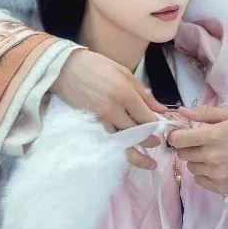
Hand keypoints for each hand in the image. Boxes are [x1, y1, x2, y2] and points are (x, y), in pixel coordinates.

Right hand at [51, 48, 166, 168]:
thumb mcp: (124, 73)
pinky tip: (127, 150)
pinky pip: (109, 139)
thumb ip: (144, 94)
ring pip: (122, 141)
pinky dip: (119, 146)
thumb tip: (162, 110)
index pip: (146, 118)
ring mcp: (101, 118)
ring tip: (148, 162)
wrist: (65, 69)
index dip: (156, 126)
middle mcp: (114, 109)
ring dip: (136, 153)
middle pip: (136, 133)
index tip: (162, 129)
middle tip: (157, 144)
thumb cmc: (97, 66)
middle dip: (149, 141)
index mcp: (125, 93)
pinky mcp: (91, 123)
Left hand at [167, 106, 227, 194]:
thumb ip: (204, 112)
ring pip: (190, 166)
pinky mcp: (219, 186)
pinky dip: (203, 173)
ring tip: (211, 154)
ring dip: (196, 160)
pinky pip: (199, 179)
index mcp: (214, 136)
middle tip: (200, 142)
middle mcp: (212, 156)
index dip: (175, 135)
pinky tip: (216, 166)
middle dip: (187, 147)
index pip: (178, 139)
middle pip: (182, 153)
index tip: (181, 133)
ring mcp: (215, 174)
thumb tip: (181, 112)